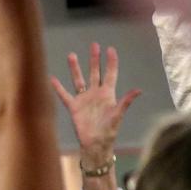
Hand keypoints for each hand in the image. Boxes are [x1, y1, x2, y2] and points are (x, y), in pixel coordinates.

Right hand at [52, 42, 141, 168]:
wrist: (95, 144)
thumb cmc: (109, 131)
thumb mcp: (118, 115)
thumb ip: (126, 101)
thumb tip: (138, 90)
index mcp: (108, 94)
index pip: (110, 73)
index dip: (110, 61)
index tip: (110, 49)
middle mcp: (95, 94)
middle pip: (94, 72)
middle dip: (94, 59)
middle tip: (94, 45)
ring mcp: (84, 99)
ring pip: (79, 80)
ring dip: (76, 68)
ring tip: (72, 55)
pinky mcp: (74, 107)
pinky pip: (64, 95)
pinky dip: (58, 87)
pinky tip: (52, 79)